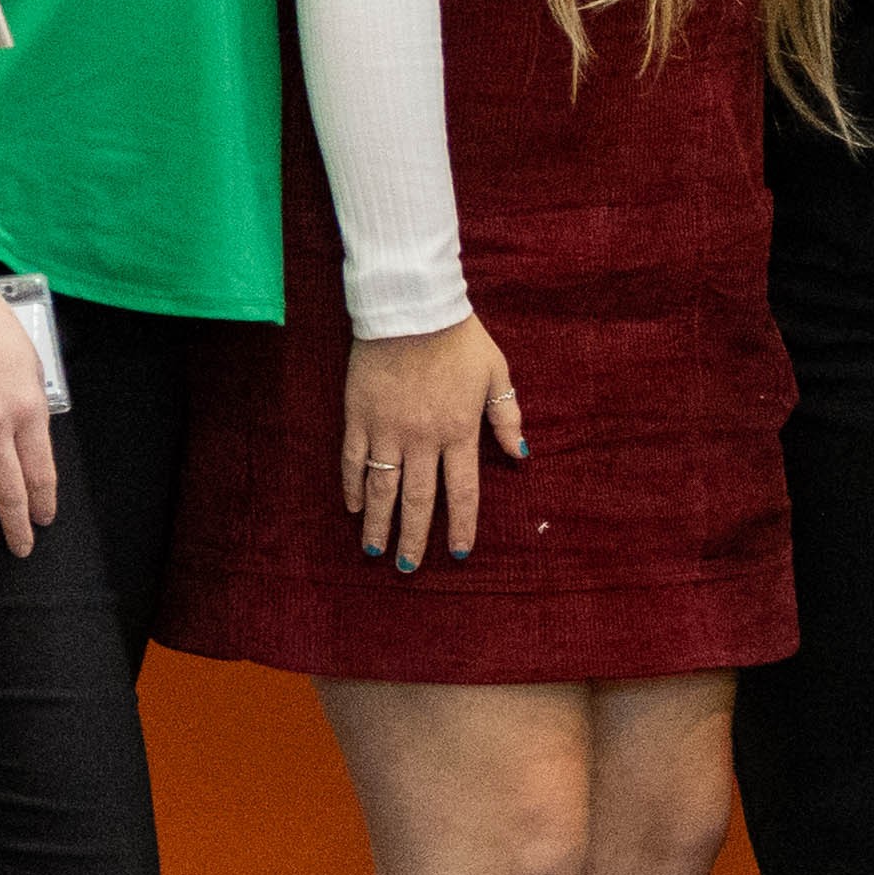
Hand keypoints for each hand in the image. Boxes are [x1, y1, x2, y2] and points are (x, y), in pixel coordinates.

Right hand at [339, 314, 523, 573]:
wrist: (411, 307)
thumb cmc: (459, 339)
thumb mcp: (496, 374)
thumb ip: (507, 418)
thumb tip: (521, 456)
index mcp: (459, 430)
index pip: (463, 491)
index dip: (462, 525)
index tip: (460, 553)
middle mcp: (422, 437)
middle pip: (419, 500)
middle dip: (415, 537)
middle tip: (409, 568)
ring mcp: (387, 429)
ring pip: (382, 488)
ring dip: (379, 523)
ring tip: (376, 550)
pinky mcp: (358, 415)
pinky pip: (352, 459)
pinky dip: (352, 486)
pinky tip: (353, 508)